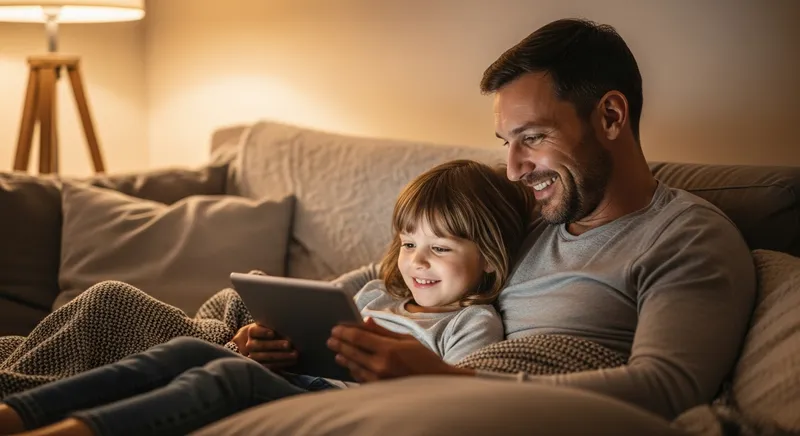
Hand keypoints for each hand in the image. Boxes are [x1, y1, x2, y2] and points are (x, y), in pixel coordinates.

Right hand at [232, 323, 297, 369]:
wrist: (261, 342)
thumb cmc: (270, 331)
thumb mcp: (270, 326)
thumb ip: (275, 326)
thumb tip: (289, 328)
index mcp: (252, 332)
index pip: (255, 331)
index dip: (263, 332)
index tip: (272, 333)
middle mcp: (250, 344)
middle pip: (261, 345)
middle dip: (276, 345)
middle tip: (289, 345)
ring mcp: (253, 356)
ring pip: (266, 357)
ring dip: (282, 356)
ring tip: (294, 354)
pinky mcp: (260, 365)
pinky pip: (270, 366)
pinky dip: (282, 363)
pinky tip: (292, 361)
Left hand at [327, 317, 474, 381]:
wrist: (437, 383)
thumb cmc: (424, 359)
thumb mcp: (406, 340)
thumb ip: (383, 331)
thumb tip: (365, 320)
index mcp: (388, 349)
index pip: (359, 338)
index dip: (344, 332)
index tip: (335, 328)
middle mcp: (381, 365)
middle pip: (352, 352)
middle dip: (339, 344)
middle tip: (330, 339)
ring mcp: (379, 380)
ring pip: (354, 367)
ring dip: (344, 357)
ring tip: (337, 352)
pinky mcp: (380, 390)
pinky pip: (361, 379)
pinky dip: (353, 370)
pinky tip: (350, 365)